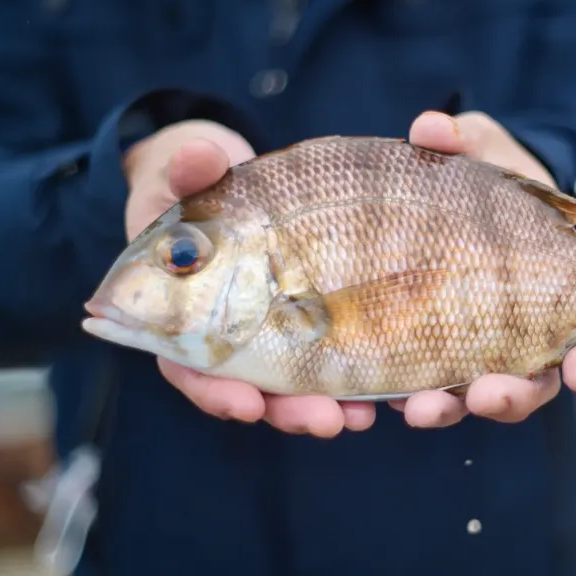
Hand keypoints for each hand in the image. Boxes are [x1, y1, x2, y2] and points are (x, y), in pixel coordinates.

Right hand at [123, 121, 375, 436]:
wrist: (235, 179)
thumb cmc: (197, 184)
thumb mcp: (184, 173)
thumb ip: (188, 169)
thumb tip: (199, 154)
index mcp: (187, 315)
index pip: (191, 368)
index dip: (215, 391)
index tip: (245, 405)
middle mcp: (235, 334)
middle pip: (256, 388)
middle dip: (289, 411)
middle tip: (324, 421)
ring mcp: (278, 331)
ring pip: (300, 383)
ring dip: (330, 404)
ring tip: (361, 416)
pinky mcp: (317, 318)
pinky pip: (338, 355)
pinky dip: (359, 376)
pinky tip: (391, 387)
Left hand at [391, 111, 575, 426]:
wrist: (447, 197)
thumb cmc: (485, 177)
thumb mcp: (485, 152)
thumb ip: (467, 141)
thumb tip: (430, 127)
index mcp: (551, 292)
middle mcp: (516, 334)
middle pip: (528, 385)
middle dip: (511, 399)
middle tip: (487, 395)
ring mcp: (470, 350)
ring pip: (470, 398)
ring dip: (449, 409)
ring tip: (419, 410)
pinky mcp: (422, 354)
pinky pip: (414, 386)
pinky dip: (397, 397)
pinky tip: (370, 403)